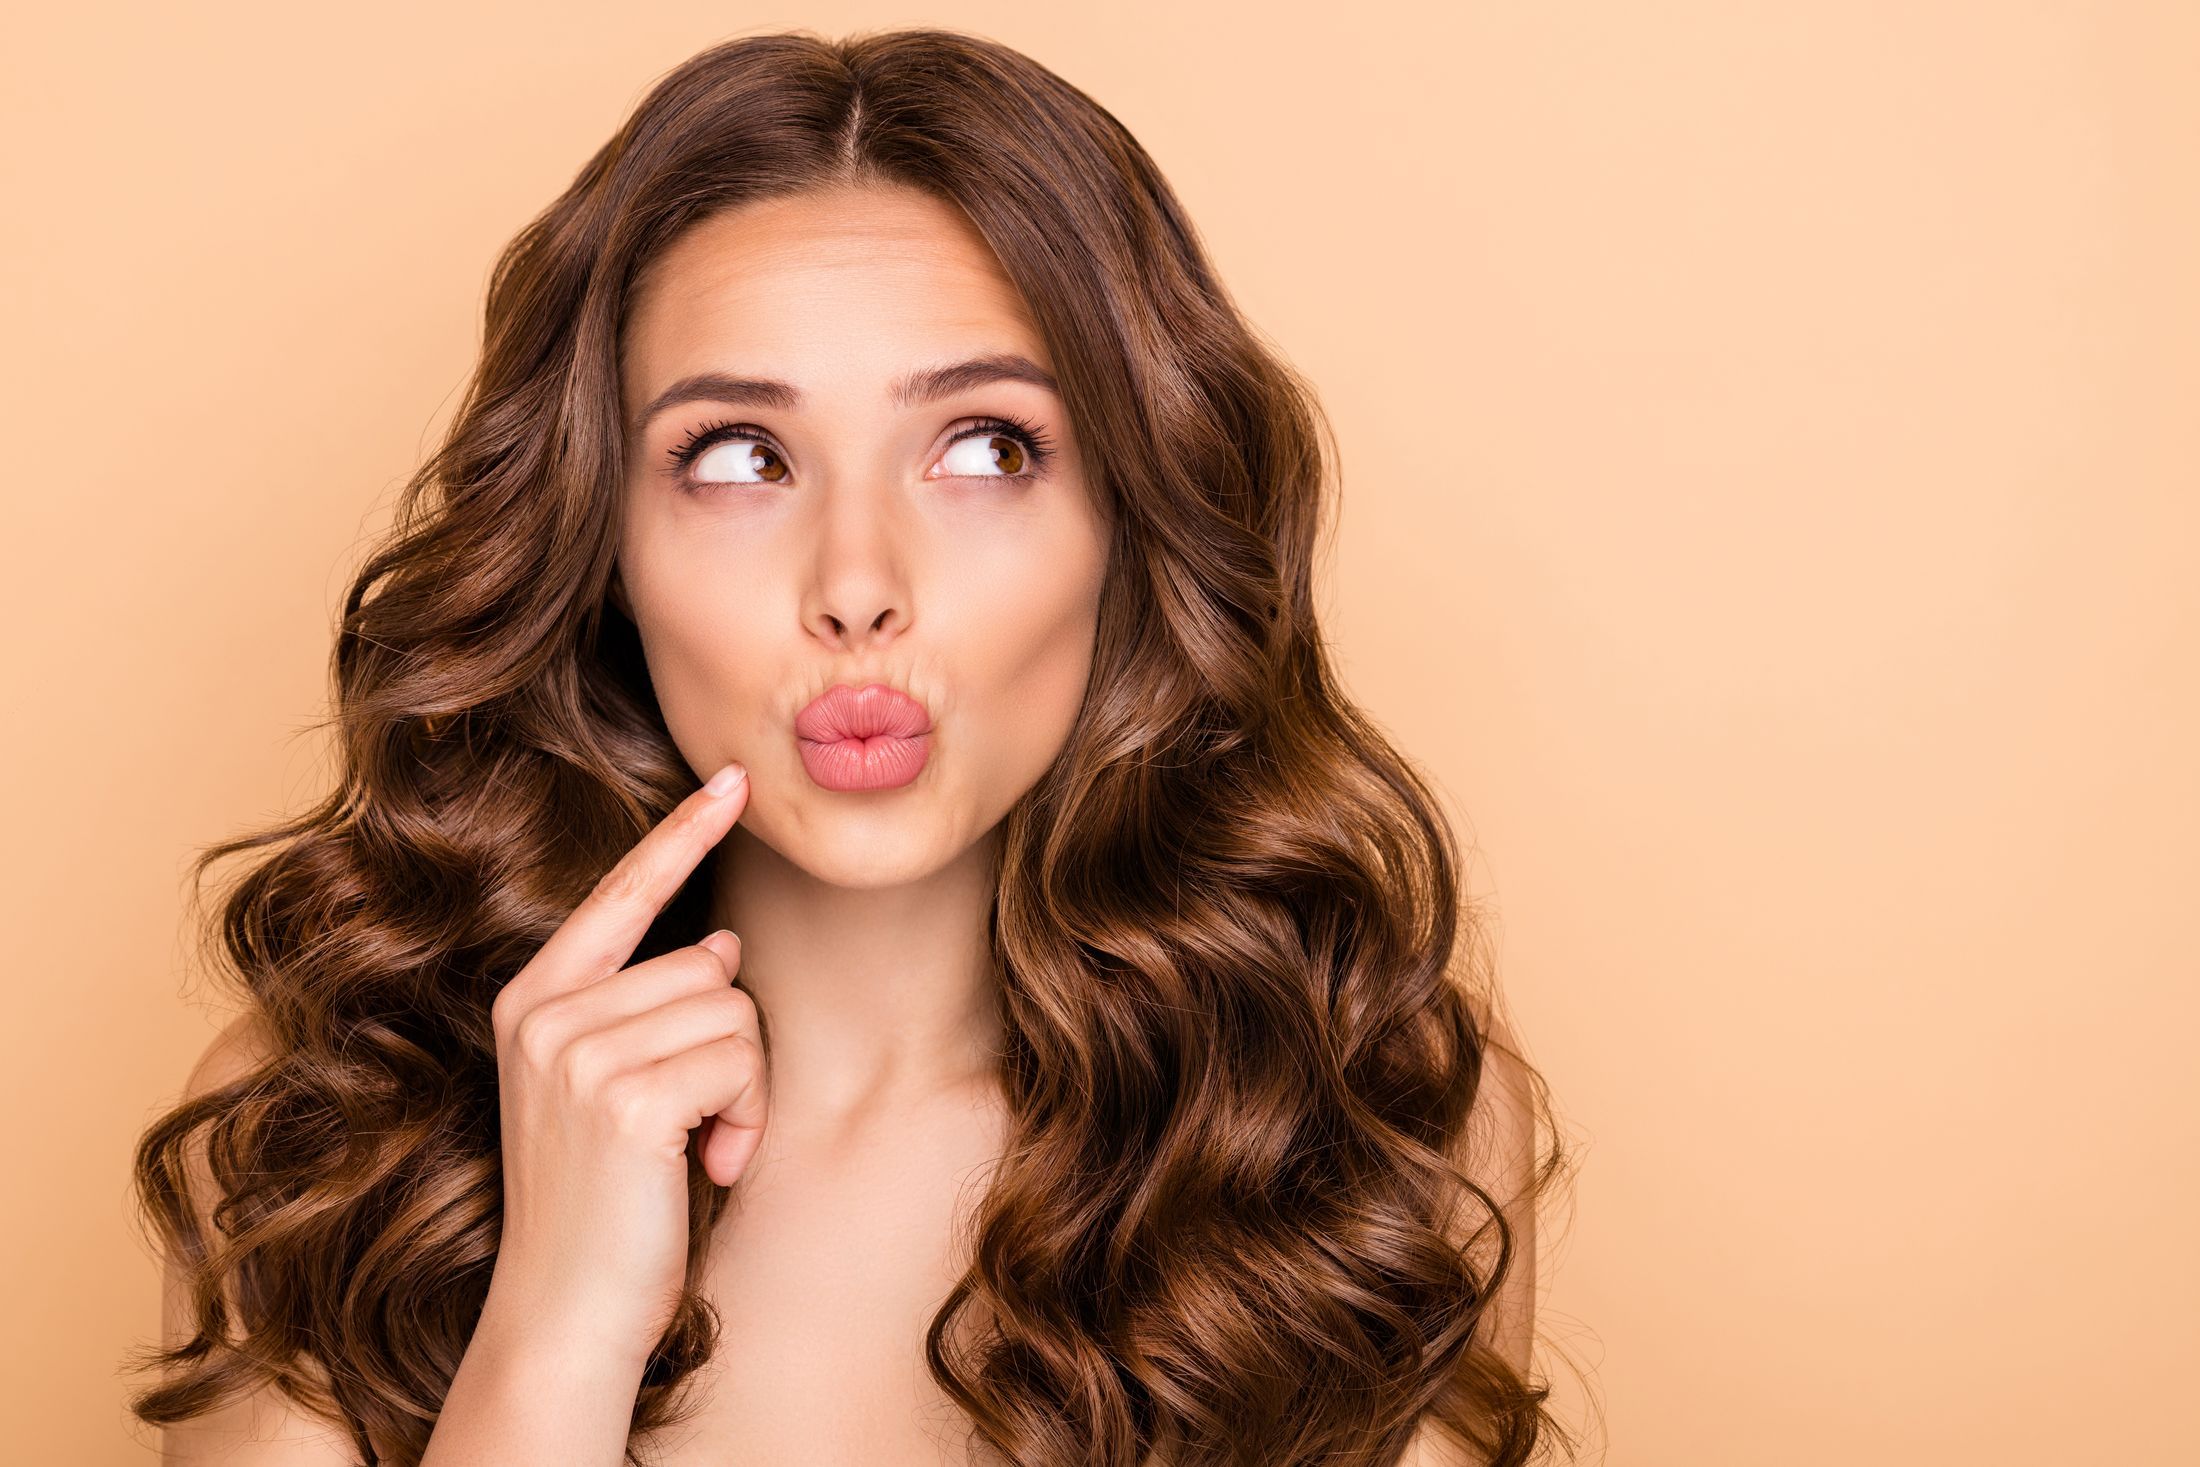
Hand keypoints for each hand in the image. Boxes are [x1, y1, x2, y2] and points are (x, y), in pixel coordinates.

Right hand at [482, 762, 766, 1368]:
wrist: (567, 1312)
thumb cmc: (607, 1206)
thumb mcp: (618, 1091)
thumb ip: (650, 1009)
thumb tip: (717, 943)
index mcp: (533, 1002)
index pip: (622, 895)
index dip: (681, 834)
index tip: (732, 778)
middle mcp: (545, 1014)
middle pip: (707, 965)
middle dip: (731, 1048)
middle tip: (699, 1125)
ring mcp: (577, 1051)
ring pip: (733, 1009)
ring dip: (743, 1087)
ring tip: (698, 1150)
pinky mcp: (625, 1095)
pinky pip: (741, 1058)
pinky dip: (747, 1115)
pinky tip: (709, 1167)